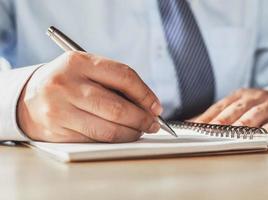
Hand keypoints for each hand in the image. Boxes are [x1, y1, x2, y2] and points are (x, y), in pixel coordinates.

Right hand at [17, 51, 161, 142]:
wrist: (28, 97)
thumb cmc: (67, 82)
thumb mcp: (86, 69)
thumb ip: (114, 81)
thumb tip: (147, 104)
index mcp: (78, 62)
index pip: (123, 76)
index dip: (145, 94)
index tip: (156, 106)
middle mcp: (67, 84)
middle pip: (117, 107)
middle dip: (142, 119)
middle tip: (153, 124)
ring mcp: (60, 109)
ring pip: (108, 128)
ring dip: (131, 133)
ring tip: (140, 131)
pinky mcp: (57, 131)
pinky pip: (95, 139)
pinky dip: (114, 140)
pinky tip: (121, 136)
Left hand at [191, 88, 267, 132]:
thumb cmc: (260, 108)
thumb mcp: (240, 108)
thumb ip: (218, 115)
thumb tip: (191, 123)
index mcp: (240, 95)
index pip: (220, 106)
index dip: (207, 116)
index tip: (195, 127)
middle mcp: (254, 96)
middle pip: (236, 108)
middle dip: (222, 119)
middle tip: (212, 129)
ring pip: (256, 113)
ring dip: (244, 122)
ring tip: (235, 132)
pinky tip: (265, 133)